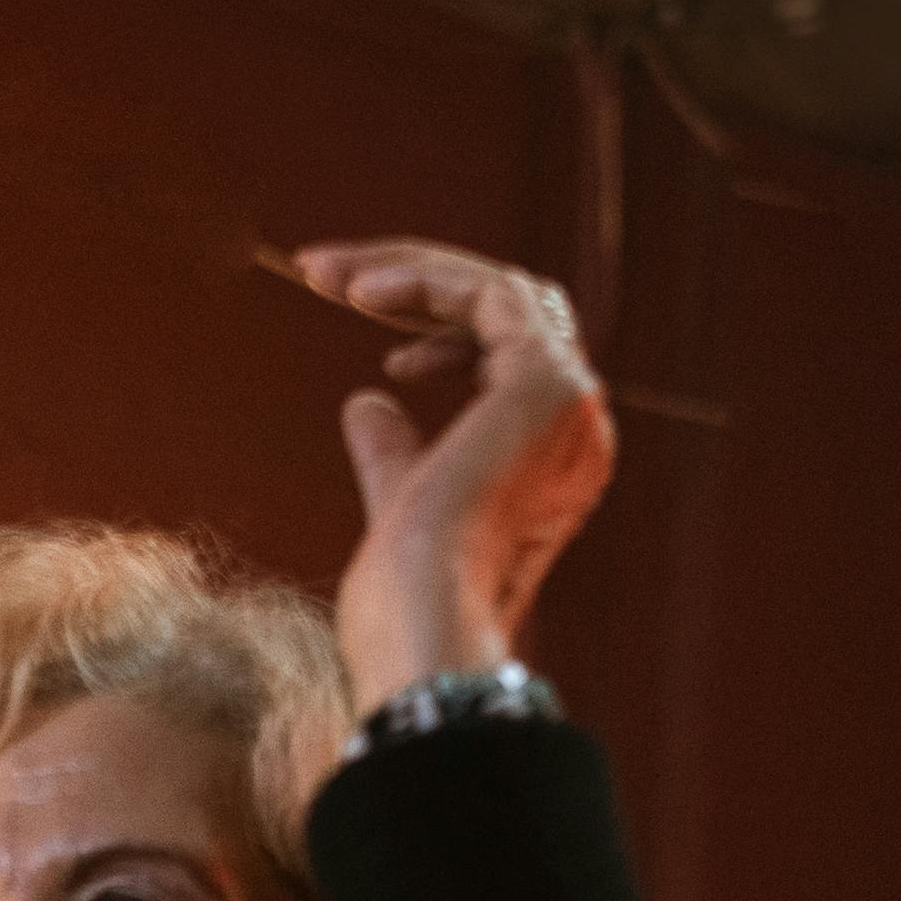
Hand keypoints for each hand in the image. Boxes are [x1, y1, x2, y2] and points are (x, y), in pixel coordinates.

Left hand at [284, 237, 612, 711]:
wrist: (424, 629)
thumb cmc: (407, 601)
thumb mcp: (400, 504)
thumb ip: (394, 455)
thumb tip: (367, 402)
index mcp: (553, 460)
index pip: (507, 352)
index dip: (436, 328)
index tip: (363, 326)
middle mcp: (577, 428)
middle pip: (507, 309)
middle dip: (416, 280)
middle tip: (323, 271)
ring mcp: (570, 404)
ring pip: (502, 291)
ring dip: (410, 270)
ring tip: (326, 275)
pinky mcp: (548, 383)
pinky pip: (492, 295)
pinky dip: (424, 280)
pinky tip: (359, 292)